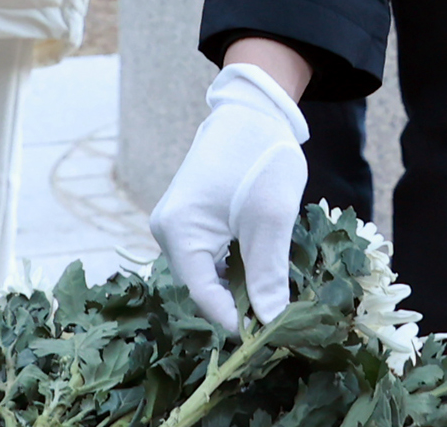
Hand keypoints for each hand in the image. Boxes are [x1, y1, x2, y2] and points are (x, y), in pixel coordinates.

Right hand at [148, 60, 307, 331]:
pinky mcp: (187, 222)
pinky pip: (208, 259)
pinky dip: (233, 269)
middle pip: (202, 288)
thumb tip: (270, 320)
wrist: (250, 112)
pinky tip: (261, 268)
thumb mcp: (271, 216)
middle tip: (280, 313)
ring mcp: (174, 226)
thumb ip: (267, 271)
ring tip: (275, 291)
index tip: (272, 334)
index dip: (237, 320)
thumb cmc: (260, 156)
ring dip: (238, 287)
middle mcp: (166, 231)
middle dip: (240, 304)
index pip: (204, 295)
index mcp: (179, 230)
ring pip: (206, 276)